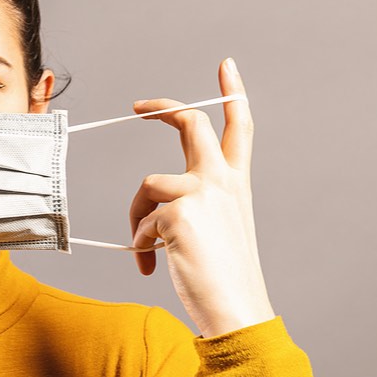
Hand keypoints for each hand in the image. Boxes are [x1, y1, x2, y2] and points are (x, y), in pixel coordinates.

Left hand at [128, 57, 274, 337]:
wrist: (235, 310)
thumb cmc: (224, 277)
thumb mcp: (218, 229)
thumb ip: (194, 204)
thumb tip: (153, 203)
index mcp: (236, 183)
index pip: (239, 127)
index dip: (232, 93)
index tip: (226, 66)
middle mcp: (222, 181)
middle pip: (191, 124)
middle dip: (162, 108)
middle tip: (139, 106)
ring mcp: (201, 193)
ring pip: (148, 185)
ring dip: (137, 218)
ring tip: (148, 248)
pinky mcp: (178, 214)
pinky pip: (141, 222)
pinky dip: (140, 245)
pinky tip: (153, 265)